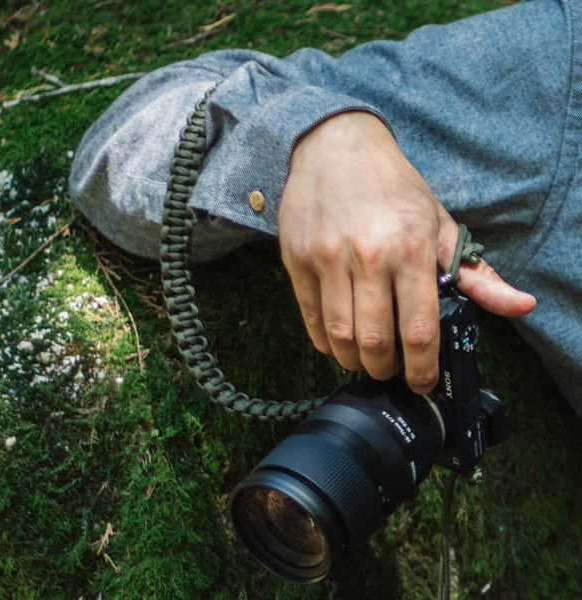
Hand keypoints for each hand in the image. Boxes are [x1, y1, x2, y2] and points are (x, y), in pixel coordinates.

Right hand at [278, 112, 535, 393]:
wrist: (335, 146)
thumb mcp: (439, 222)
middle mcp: (368, 255)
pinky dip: (325, 342)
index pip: (419, 329)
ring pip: (340, 336)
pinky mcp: (298, 260)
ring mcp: (328, 258)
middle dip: (385, 369)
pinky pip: (310, 318)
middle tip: (390, 370)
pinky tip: (337, 340)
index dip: (422, 369)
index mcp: (412, 247)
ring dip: (353, 361)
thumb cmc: (392, 187)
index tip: (421, 381)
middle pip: (375, 341)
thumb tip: (520, 305)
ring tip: (363, 359)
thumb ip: (476, 273)